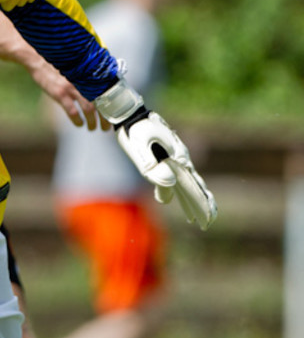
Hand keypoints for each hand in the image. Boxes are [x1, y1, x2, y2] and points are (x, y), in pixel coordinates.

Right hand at [31, 61, 109, 130]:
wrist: (38, 58)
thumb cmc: (58, 62)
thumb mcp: (76, 67)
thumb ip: (88, 75)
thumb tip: (102, 84)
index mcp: (89, 74)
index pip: (107, 93)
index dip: (113, 106)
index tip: (115, 115)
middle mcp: (83, 81)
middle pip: (101, 103)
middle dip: (105, 119)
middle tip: (106, 127)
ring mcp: (72, 87)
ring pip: (89, 109)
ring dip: (92, 122)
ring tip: (93, 127)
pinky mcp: (59, 93)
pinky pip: (72, 111)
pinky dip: (77, 120)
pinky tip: (79, 123)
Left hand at [116, 111, 216, 229]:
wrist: (131, 114)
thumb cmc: (135, 128)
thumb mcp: (140, 146)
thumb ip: (152, 165)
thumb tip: (170, 182)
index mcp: (177, 158)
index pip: (192, 186)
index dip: (200, 204)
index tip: (207, 219)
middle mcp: (179, 159)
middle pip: (193, 186)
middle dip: (200, 205)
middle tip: (206, 223)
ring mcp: (174, 158)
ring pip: (185, 183)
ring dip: (188, 200)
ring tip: (192, 218)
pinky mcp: (165, 156)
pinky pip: (174, 177)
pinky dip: (175, 191)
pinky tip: (170, 198)